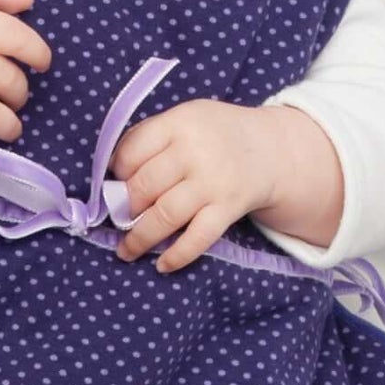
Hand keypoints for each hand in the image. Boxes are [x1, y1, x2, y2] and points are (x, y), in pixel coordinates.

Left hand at [106, 98, 286, 273]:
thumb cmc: (214, 136)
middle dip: (126, 207)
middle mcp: (195, 152)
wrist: (271, 149)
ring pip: (165, 215)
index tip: (116, 182)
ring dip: (139, 238)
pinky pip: (198, 238)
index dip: (118, 171)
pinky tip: (162, 265)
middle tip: (120, 217)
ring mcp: (213, 182)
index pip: (133, 150)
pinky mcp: (228, 208)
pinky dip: (177, 255)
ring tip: (126, 251)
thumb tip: (112, 174)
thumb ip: (150, 138)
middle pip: (145, 186)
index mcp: (179, 123)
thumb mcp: (185, 119)